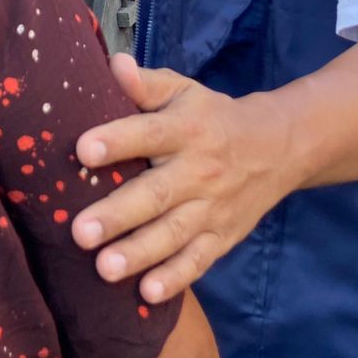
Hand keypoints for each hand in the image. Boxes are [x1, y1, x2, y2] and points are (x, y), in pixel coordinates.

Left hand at [71, 54, 292, 304]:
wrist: (278, 147)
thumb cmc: (211, 117)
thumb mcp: (183, 91)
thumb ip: (147, 84)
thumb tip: (113, 63)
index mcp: (186, 129)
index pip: (149, 133)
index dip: (117, 141)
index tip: (83, 149)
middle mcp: (199, 170)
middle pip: (156, 194)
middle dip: (118, 214)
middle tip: (80, 232)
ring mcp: (212, 208)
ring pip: (173, 234)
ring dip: (139, 253)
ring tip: (104, 269)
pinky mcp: (222, 237)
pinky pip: (199, 261)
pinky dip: (176, 278)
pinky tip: (148, 293)